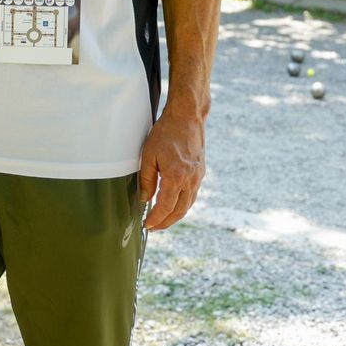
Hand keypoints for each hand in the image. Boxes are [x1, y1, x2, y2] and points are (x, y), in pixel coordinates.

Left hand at [138, 107, 205, 230]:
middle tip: (153, 227)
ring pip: (187, 205)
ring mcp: (198, 177)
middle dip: (165, 222)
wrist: (187, 118)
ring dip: (175, 216)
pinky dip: (182, 205)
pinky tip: (174, 205)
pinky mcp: (201, 173)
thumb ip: (146, 179)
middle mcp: (190, 181)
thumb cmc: (166, 133)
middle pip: (179, 211)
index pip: (165, 207)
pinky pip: (192, 195)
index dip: (156, 219)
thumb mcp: (148, 155)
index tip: (147, 225)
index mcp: (176, 177)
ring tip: (162, 220)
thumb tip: (145, 199)